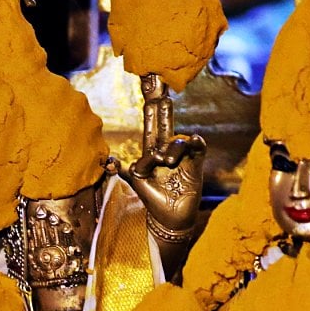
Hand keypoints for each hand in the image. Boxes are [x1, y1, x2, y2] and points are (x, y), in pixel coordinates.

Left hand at [117, 73, 205, 235]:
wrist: (169, 218)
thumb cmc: (153, 199)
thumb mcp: (137, 183)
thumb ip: (126, 171)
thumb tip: (111, 163)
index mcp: (152, 152)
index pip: (152, 127)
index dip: (152, 111)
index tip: (151, 92)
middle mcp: (168, 150)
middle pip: (166, 125)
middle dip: (163, 110)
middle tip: (162, 93)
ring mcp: (183, 157)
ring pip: (178, 141)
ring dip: (172, 148)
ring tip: (165, 162)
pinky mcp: (195, 165)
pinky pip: (198, 148)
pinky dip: (196, 143)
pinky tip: (194, 140)